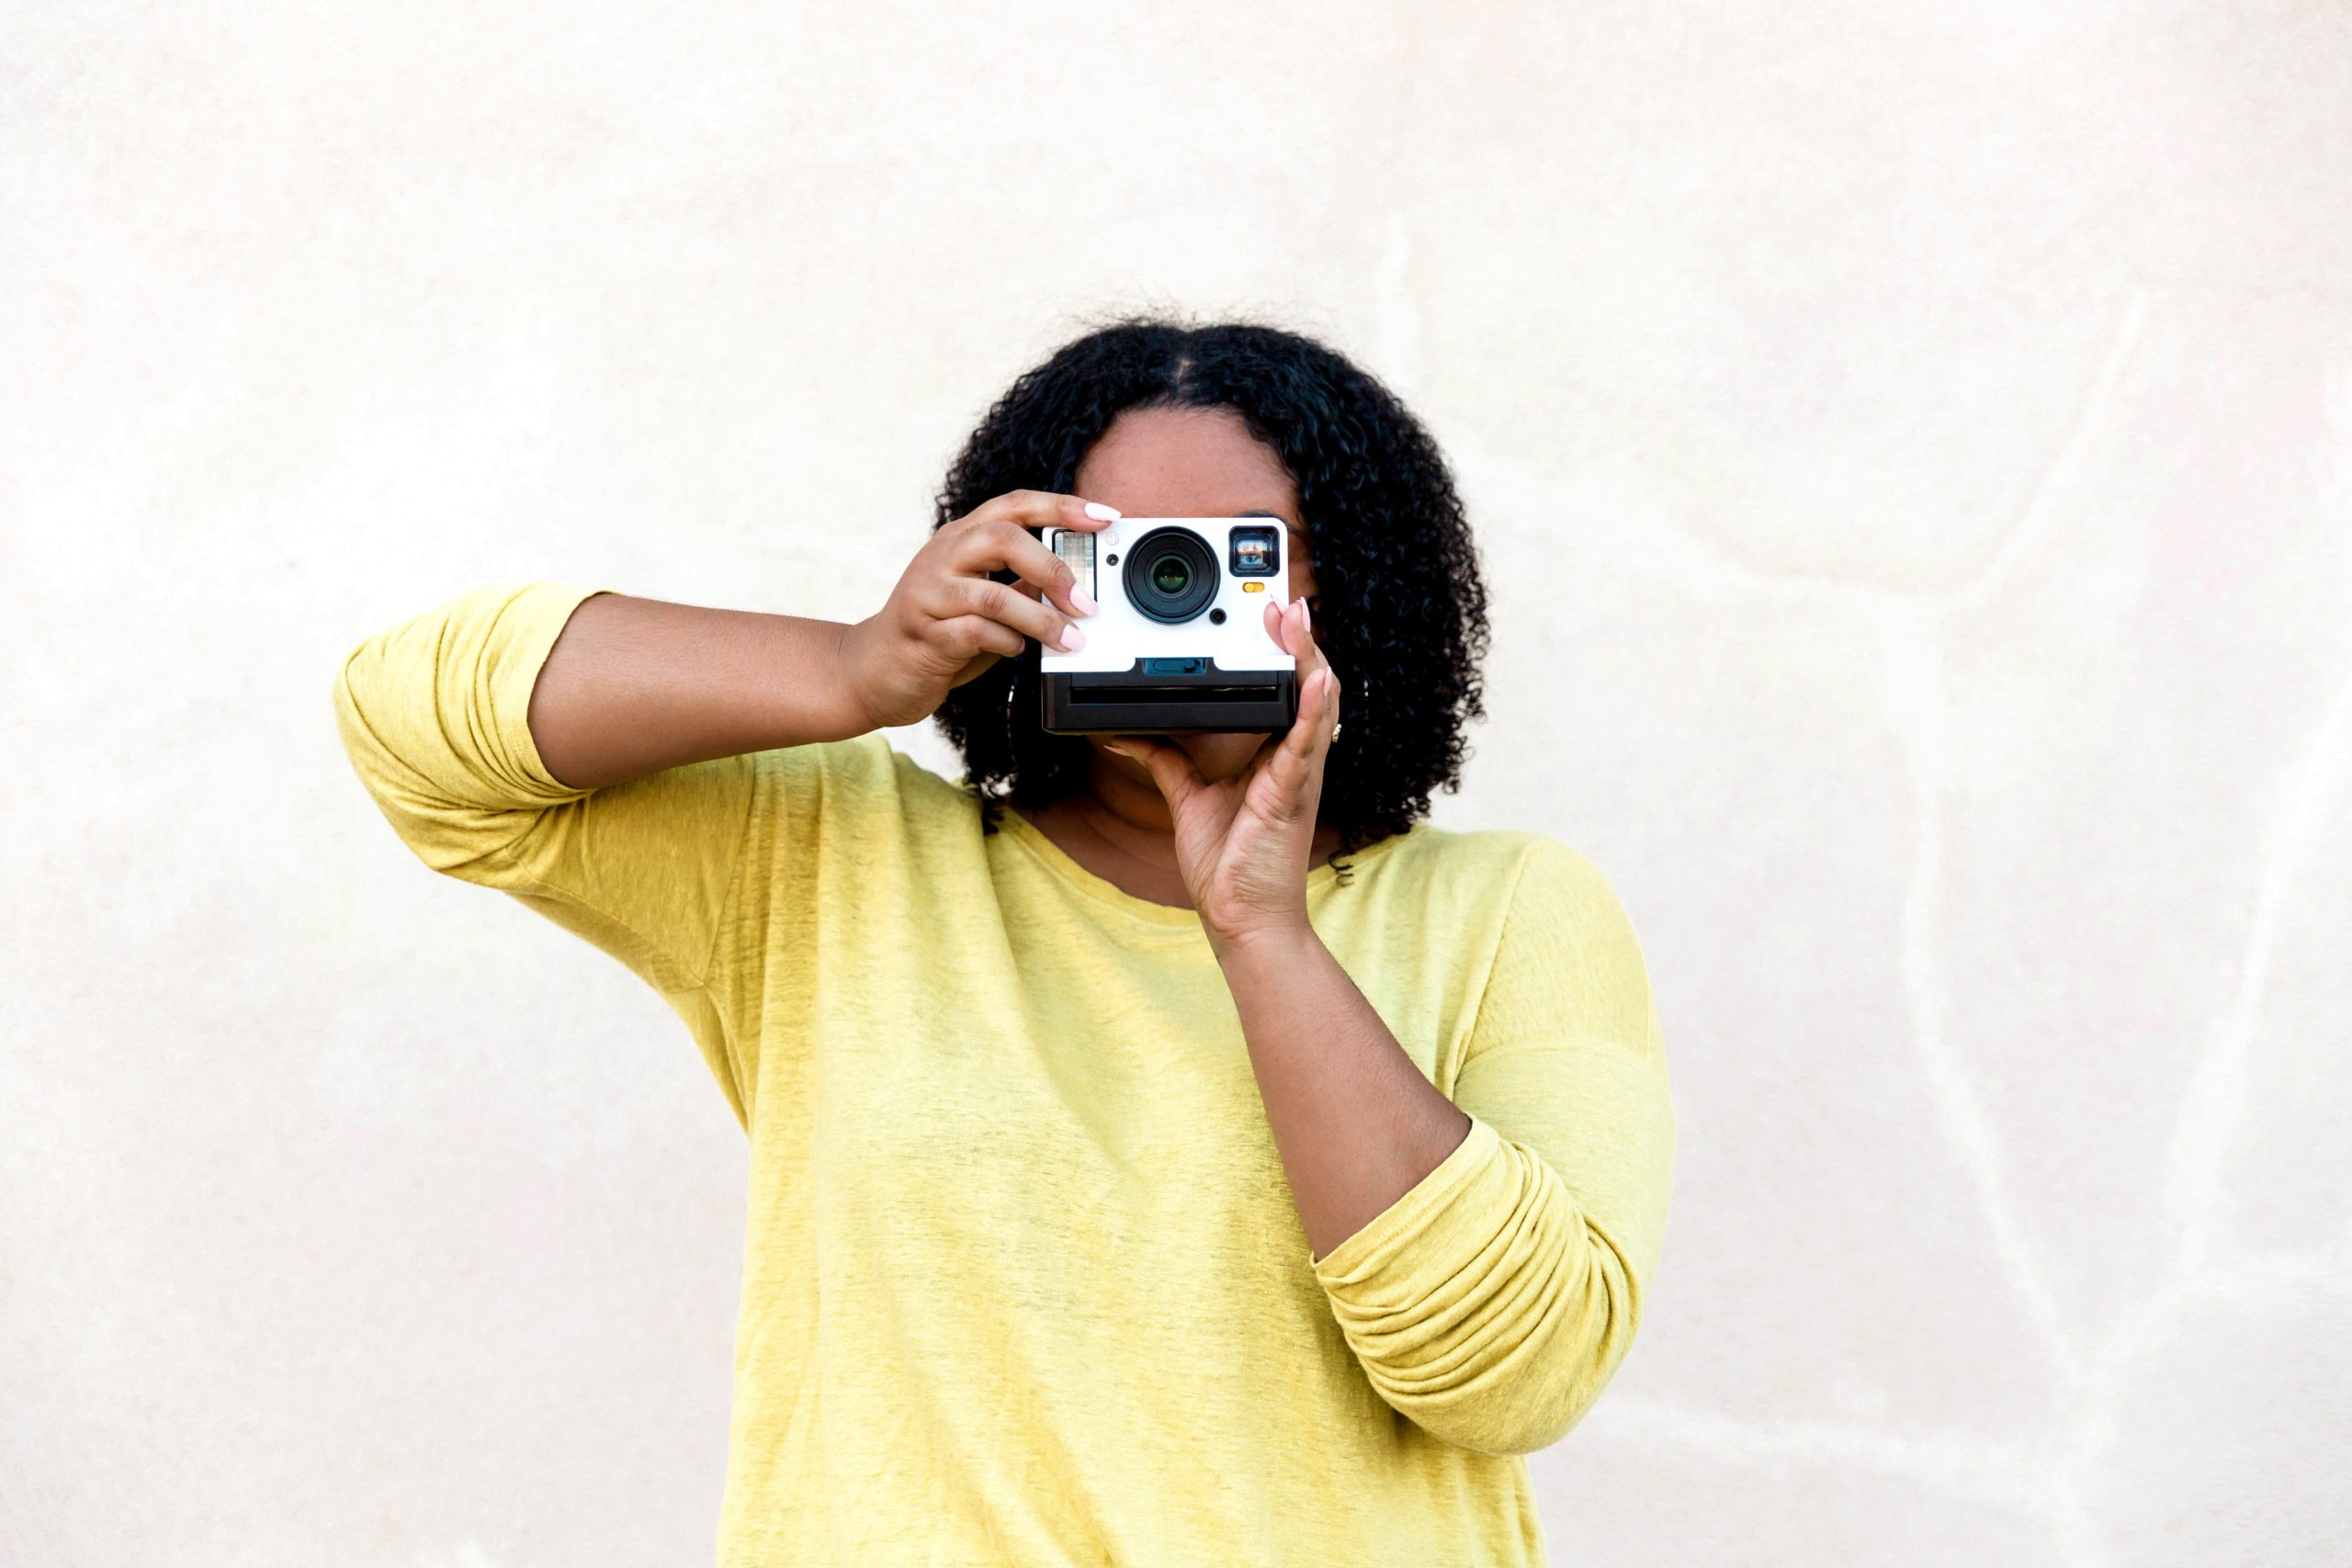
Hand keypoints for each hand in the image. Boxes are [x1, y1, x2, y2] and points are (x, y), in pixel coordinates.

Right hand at [837, 491, 1114, 728]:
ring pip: (992, 593)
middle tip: (1086, 602)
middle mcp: (943, 556)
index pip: (1014, 506)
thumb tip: (1077, 585)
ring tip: (1069, 639)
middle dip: (1054, 568)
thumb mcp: (985, 601)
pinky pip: (976, 633)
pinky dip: (1007, 643)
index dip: (1062, 506)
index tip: (1104, 517)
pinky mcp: (924, 633)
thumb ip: (1021, 587)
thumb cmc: (938, 633)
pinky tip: (1016, 650)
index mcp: (961, 539)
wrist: (873, 670)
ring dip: (1041, 619)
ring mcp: (929, 593)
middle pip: (1002, 537)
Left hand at [1103, 596, 1341, 953]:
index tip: (1271, 612)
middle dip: (1298, 639)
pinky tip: (1314, 679)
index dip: (1285, 650)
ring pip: (1317, 703)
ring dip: (1309, 657)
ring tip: (1296, 619)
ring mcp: (1297, 775)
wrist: (1242, 917)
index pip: (1287, 689)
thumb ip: (1164, 758)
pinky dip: (1311, 709)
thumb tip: (1123, 731)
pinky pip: (1306, 746)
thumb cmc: (1228, 863)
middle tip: (1283, 600)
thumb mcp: (1188, 796)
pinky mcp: (1290, 795)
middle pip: (1309, 685)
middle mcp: (1294, 758)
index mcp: (1275, 755)